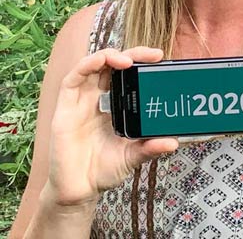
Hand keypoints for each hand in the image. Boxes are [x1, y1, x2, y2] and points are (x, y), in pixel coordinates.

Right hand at [46, 47, 178, 205]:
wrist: (79, 192)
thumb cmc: (103, 170)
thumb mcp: (133, 156)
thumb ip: (150, 148)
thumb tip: (173, 143)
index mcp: (115, 105)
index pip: (127, 74)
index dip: (141, 62)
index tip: (160, 58)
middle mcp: (97, 98)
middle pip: (113, 65)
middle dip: (132, 54)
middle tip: (152, 55)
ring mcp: (80, 102)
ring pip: (92, 65)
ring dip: (110, 56)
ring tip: (128, 61)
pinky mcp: (64, 109)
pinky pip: (72, 80)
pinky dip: (87, 65)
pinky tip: (100, 62)